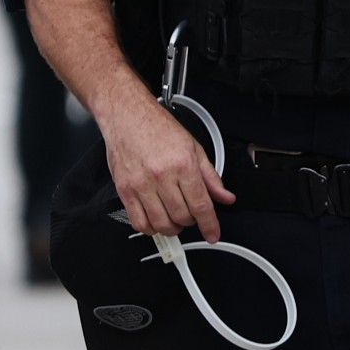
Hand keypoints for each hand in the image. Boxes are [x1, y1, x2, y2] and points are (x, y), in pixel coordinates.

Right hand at [101, 96, 232, 239]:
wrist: (127, 115)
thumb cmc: (157, 128)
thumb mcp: (193, 147)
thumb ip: (210, 177)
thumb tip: (225, 196)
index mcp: (182, 164)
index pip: (201, 205)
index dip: (210, 225)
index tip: (213, 234)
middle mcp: (161, 176)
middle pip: (182, 217)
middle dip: (191, 222)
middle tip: (191, 214)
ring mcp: (141, 185)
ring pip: (161, 224)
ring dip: (172, 227)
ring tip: (174, 218)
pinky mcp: (124, 190)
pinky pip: (138, 222)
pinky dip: (150, 228)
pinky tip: (155, 220)